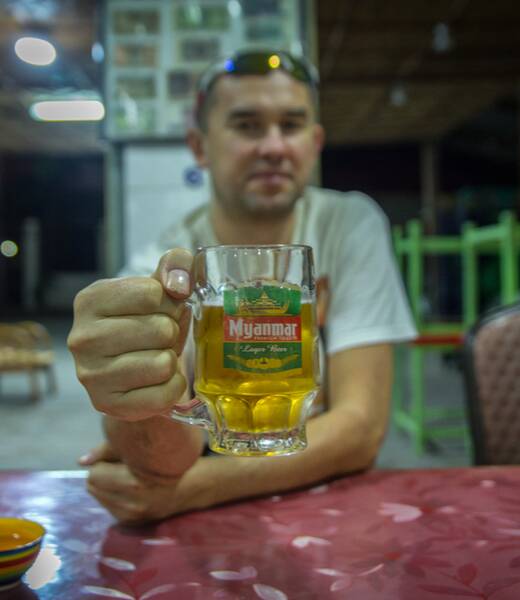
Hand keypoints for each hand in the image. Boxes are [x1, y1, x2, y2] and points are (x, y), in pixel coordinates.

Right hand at [67, 249, 192, 420]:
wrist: (134, 373)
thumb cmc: (147, 323)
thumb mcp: (158, 287)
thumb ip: (174, 266)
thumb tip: (180, 282)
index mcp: (90, 300)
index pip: (152, 293)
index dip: (169, 302)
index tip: (160, 310)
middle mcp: (82, 338)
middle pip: (160, 329)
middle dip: (171, 333)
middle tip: (159, 339)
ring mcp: (91, 375)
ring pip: (163, 363)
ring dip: (171, 360)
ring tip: (156, 357)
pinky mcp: (108, 405)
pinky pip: (165, 394)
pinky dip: (173, 387)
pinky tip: (157, 381)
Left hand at [80, 443, 210, 523]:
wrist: (193, 485)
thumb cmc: (168, 458)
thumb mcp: (141, 448)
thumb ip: (107, 450)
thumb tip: (80, 461)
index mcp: (133, 483)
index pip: (94, 473)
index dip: (104, 461)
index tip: (118, 455)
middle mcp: (130, 505)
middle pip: (92, 486)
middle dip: (102, 473)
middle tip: (121, 464)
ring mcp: (131, 517)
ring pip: (98, 496)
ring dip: (107, 485)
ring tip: (127, 475)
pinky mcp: (131, 523)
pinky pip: (108, 506)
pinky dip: (114, 495)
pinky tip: (131, 487)